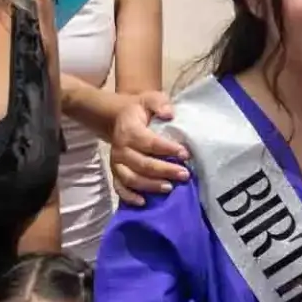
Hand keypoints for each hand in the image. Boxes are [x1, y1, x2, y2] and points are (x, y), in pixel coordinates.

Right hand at [110, 92, 188, 206]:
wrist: (118, 116)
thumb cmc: (140, 109)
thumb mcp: (150, 99)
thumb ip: (160, 103)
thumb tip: (169, 114)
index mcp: (130, 130)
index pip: (150, 142)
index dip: (168, 149)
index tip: (185, 154)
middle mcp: (121, 148)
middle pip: (143, 164)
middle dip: (165, 171)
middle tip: (184, 175)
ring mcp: (117, 162)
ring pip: (132, 178)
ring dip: (151, 185)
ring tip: (169, 187)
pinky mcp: (115, 172)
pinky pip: (120, 188)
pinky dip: (129, 197)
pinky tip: (143, 202)